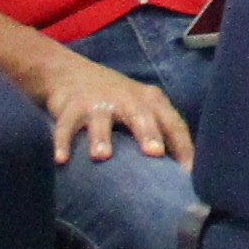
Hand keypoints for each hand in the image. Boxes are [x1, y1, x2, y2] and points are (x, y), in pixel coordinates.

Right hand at [18, 46, 191, 167]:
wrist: (69, 73)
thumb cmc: (115, 100)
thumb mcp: (141, 108)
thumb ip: (158, 132)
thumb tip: (180, 175)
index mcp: (150, 101)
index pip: (172, 123)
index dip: (182, 146)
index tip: (186, 173)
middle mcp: (127, 99)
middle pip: (140, 116)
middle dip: (147, 133)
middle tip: (153, 153)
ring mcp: (97, 102)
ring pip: (100, 121)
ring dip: (101, 138)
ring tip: (101, 156)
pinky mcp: (70, 106)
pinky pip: (65, 126)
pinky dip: (62, 142)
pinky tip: (61, 159)